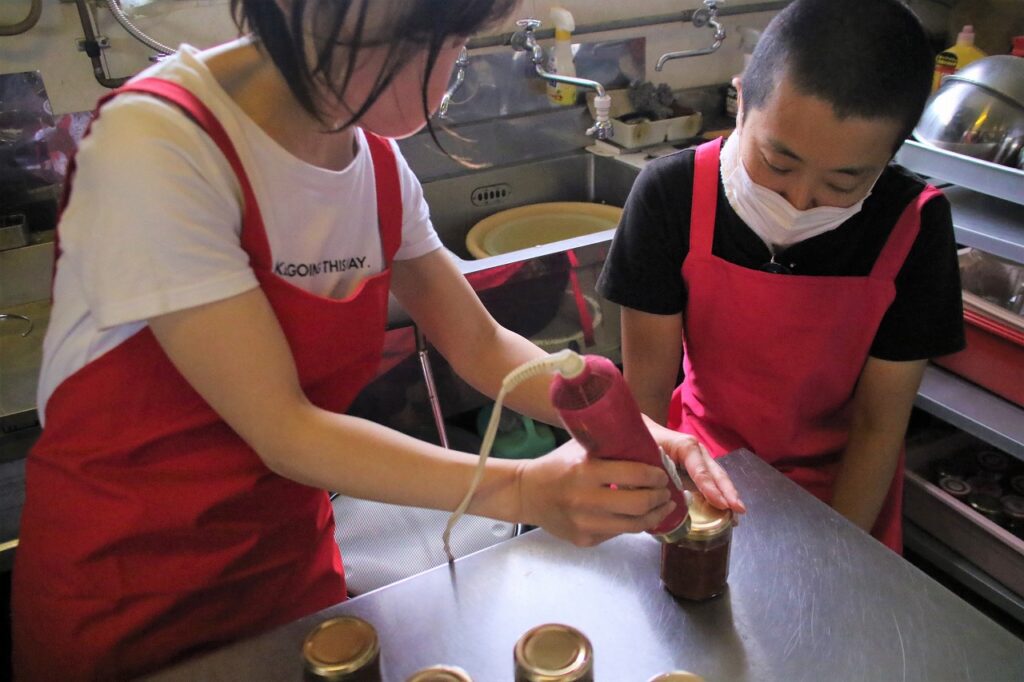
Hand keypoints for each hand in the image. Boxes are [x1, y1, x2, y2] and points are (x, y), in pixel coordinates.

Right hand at [517, 439, 675, 546]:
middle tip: (667, 493)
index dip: (656, 475)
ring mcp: (585, 524)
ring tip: (663, 507)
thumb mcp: (580, 448)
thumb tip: (648, 448)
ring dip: (655, 516)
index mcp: (586, 471)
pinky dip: (632, 524)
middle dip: (661, 498)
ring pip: (634, 526)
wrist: (526, 493)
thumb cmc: (557, 465)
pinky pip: (618, 533)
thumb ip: (608, 448)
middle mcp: (586, 500)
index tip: (663, 473)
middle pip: (640, 504)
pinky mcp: (585, 540)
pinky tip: (638, 515)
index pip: (635, 474)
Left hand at [649, 424, 746, 515]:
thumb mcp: (649, 453)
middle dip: (729, 492)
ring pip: (718, 479)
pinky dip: (721, 496)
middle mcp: (699, 453)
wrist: (645, 432)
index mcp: (687, 447)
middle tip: (739, 509)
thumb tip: (665, 495)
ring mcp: (701, 461)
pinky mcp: (699, 470)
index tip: (721, 504)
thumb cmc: (647, 441)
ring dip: (729, 496)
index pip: (701, 471)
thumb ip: (658, 471)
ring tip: (737, 514)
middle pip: (716, 474)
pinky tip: (727, 512)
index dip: (711, 489)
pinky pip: (712, 483)